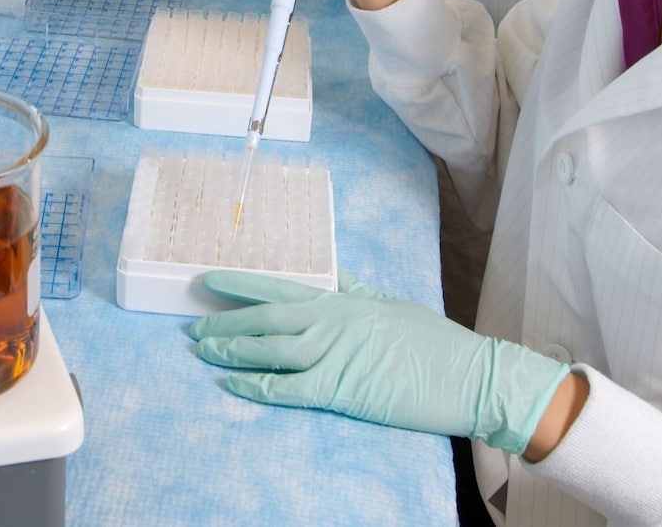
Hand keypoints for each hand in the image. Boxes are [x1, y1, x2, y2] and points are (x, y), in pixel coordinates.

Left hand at [189, 271, 570, 455]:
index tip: (207, 280)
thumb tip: (334, 273)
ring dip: (231, 350)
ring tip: (202, 352)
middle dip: (224, 321)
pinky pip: (287, 388)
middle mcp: (331, 321)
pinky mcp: (342, 388)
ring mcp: (334, 353)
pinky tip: (232, 385)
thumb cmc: (433, 341)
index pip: (278, 287)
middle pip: (264, 318)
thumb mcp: (389, 303)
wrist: (469, 374)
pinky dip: (256, 385)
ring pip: (268, 349)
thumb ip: (356, 289)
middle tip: (191, 325)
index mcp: (341, 300)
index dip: (239, 284)